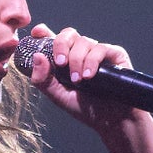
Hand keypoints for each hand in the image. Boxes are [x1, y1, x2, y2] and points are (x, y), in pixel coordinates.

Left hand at [22, 24, 146, 134]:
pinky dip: (92, 61)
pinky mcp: (115, 54)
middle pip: (68, 34)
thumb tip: (37, 57)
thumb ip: (43, 80)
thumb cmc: (86, 108)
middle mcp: (81, 52)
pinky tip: (89, 76)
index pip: (52, 39)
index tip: (37, 33)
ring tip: (78, 80)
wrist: (111, 120)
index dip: (44, 32)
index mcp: (66, 59)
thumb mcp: (58, 96)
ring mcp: (98, 52)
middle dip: (61, 45)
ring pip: (83, 41)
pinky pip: (101, 48)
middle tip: (60, 63)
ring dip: (77, 60)